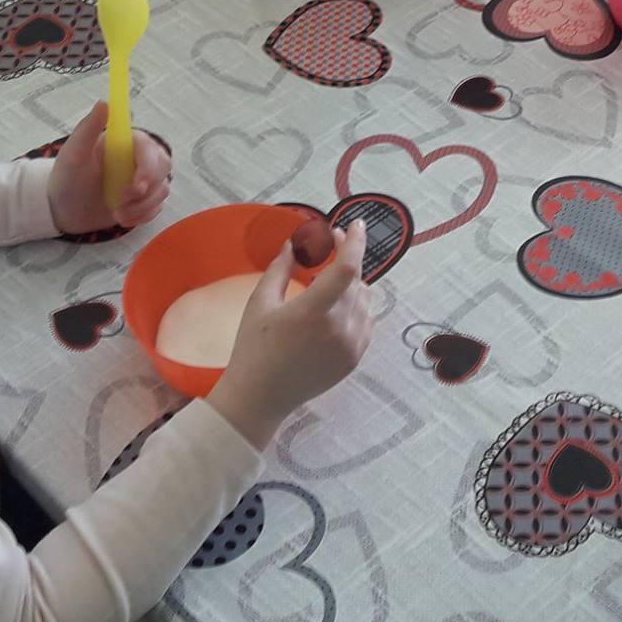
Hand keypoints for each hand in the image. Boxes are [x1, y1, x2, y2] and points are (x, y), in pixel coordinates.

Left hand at [47, 101, 171, 234]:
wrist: (63, 210)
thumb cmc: (66, 178)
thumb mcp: (73, 154)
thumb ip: (88, 128)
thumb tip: (104, 102)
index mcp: (124, 143)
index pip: (149, 148)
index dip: (148, 167)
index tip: (137, 185)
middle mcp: (137, 158)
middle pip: (163, 167)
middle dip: (146, 190)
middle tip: (122, 202)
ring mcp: (143, 180)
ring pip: (162, 190)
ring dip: (141, 206)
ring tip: (116, 212)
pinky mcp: (144, 200)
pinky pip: (157, 207)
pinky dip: (142, 216)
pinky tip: (123, 218)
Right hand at [207, 223, 372, 449]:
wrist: (261, 398)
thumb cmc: (254, 349)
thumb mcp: (260, 303)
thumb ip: (280, 269)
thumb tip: (293, 243)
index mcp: (315, 311)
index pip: (348, 268)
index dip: (356, 242)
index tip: (356, 224)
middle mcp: (340, 327)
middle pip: (357, 280)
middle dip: (348, 257)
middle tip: (331, 246)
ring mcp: (351, 345)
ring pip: (366, 299)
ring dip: (353, 283)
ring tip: (329, 281)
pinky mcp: (355, 358)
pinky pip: (367, 321)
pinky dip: (357, 306)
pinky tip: (336, 306)